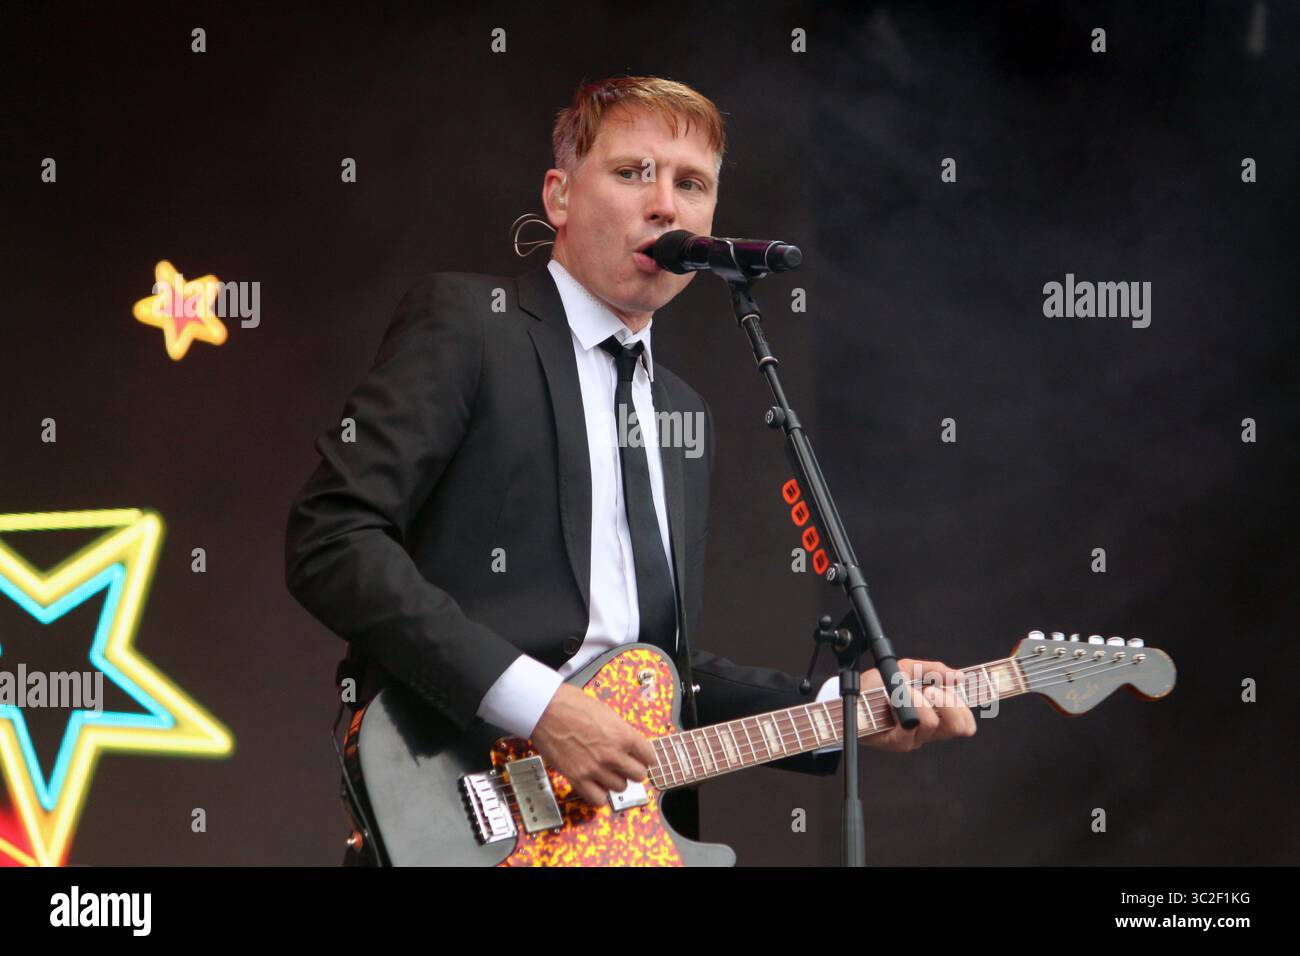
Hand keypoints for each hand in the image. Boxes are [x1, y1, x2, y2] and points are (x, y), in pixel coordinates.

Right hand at [532, 683, 657, 806]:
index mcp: (623, 735)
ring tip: (606, 772)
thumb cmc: (571, 704)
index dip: (644, 757)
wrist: (544, 709)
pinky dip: (599, 794)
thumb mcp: (606, 712)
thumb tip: (626, 742)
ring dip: (615, 781)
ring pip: (620, 788)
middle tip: (624, 765)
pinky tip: (595, 784)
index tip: (640, 758)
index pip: (649, 757)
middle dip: (632, 770)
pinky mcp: (577, 778)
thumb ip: (619, 731)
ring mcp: (595, 769)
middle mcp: (613, 755)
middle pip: (639, 776)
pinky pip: (598, 800)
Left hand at [857, 658, 976, 751]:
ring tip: (906, 690)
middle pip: (958, 727)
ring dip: (921, 700)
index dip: (966, 708)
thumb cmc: (877, 686)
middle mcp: (928, 731)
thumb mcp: (906, 669)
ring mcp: (913, 738)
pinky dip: (904, 705)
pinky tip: (892, 698)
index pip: (964, 723)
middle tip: (932, 690)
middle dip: (950, 702)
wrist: (848, 697)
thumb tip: (959, 677)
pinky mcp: (896, 742)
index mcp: (936, 716)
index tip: (960, 688)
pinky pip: (909, 727)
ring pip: (933, 724)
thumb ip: (933, 671)